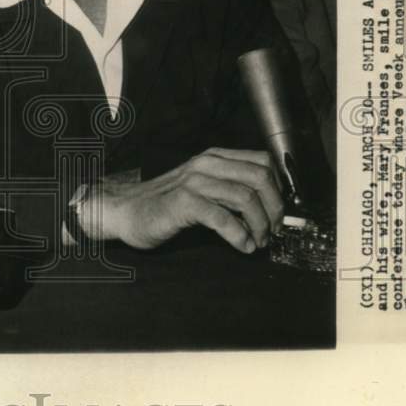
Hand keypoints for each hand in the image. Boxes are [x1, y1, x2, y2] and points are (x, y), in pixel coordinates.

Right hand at [82, 148, 283, 252]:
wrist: (127, 211)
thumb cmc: (166, 204)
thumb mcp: (202, 188)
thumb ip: (230, 190)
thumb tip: (268, 208)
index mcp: (214, 158)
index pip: (263, 162)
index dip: (278, 188)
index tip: (277, 212)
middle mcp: (206, 165)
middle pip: (260, 178)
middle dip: (275, 208)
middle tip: (272, 230)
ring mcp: (194, 182)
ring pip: (246, 197)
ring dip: (260, 225)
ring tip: (258, 241)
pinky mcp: (183, 203)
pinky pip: (223, 218)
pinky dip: (240, 236)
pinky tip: (243, 246)